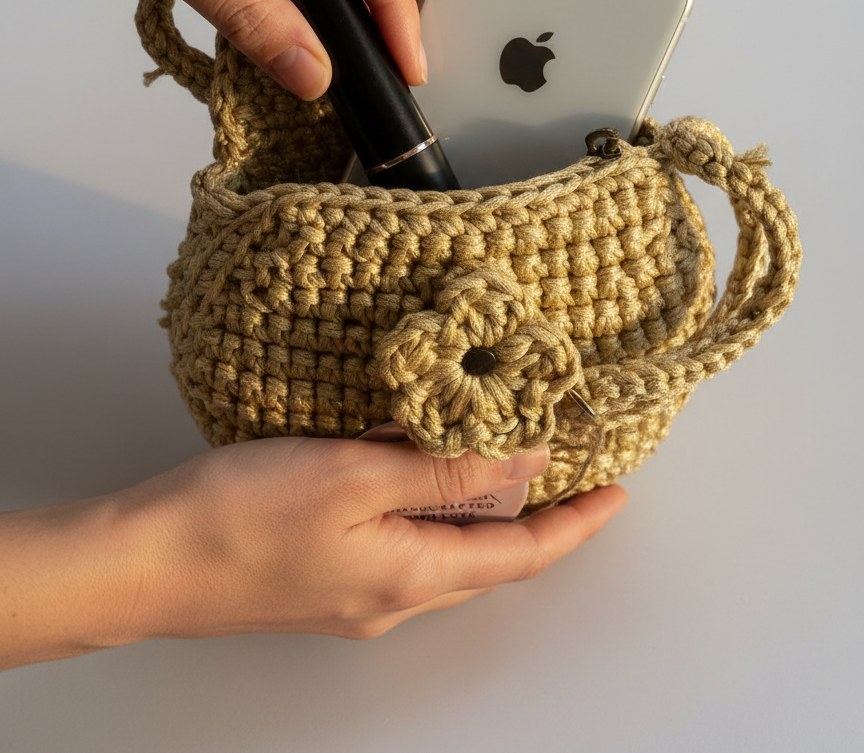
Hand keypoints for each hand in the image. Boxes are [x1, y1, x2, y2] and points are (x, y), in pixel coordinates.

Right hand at [0, 439, 625, 665]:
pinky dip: (428, 507)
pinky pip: (401, 543)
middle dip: (537, 519)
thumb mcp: (358, 477)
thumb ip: (445, 469)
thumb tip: (526, 457)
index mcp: (411, 576)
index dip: (576, 525)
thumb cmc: (242, 518)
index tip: (617, 493)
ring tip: (500, 457)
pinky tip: (414, 468)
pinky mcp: (320, 574)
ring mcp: (354, 592)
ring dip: (482, 510)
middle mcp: (391, 597)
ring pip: (444, 550)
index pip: (523, 556)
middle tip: (568, 469)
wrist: (144, 563)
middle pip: (488, 559)